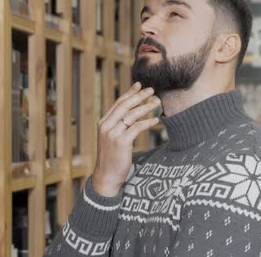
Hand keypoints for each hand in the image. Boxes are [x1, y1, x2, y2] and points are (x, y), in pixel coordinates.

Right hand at [91, 82, 160, 196]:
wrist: (106, 176)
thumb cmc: (112, 158)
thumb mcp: (112, 138)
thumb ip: (118, 126)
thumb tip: (132, 114)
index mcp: (103, 123)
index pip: (118, 103)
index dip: (129, 93)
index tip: (139, 85)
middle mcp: (106, 126)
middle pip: (125, 106)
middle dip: (139, 96)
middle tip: (151, 90)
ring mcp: (112, 134)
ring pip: (131, 115)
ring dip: (146, 106)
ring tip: (157, 101)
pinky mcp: (121, 142)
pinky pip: (136, 128)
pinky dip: (147, 122)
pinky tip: (155, 119)